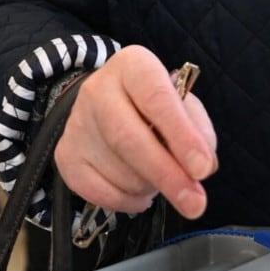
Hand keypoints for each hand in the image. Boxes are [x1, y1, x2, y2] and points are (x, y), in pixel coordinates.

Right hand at [54, 45, 218, 219]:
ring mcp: (77, 125)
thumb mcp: (183, 104)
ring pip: (119, 173)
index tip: (203, 169)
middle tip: (195, 204)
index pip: (157, 99)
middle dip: (167, 175)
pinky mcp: (66, 156)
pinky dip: (129, 201)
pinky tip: (139, 190)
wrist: (107, 104)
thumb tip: (202, 168)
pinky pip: (101, 193)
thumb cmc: (154, 105)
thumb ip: (199, 132)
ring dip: (150, 187)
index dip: (182, 136)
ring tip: (159, 177)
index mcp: (132, 66)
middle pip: (128, 139)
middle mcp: (98, 90)